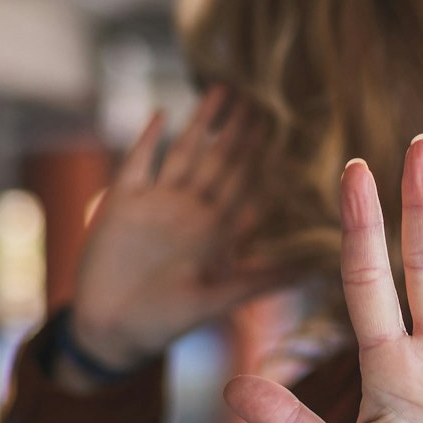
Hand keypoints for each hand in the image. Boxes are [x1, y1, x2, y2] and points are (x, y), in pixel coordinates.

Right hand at [69, 87, 275, 372]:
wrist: (111, 330)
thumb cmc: (167, 320)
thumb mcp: (218, 299)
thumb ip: (260, 281)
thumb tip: (311, 273)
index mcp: (216, 232)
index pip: (246, 186)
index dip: (263, 159)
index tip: (284, 131)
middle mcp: (190, 211)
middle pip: (219, 161)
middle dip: (239, 131)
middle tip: (260, 97)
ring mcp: (156, 203)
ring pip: (184, 153)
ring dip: (201, 124)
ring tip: (221, 91)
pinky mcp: (121, 204)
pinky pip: (137, 163)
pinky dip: (147, 140)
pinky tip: (161, 114)